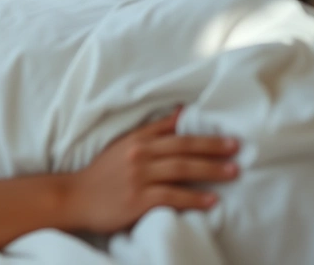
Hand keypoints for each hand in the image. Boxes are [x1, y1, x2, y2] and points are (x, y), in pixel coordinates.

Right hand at [65, 108, 238, 233]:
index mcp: (136, 139)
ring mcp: (138, 177)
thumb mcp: (123, 145)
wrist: (75, 197)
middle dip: (212, 148)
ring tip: (233, 172)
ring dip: (210, 170)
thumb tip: (181, 113)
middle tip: (237, 149)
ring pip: (180, 169)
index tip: (229, 133)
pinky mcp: (137, 199)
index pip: (173, 131)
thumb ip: (152, 132)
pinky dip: (193, 197)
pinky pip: (171, 196)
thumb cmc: (102, 173)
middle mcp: (138, 154)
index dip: (202, 132)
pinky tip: (211, 200)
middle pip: (182, 148)